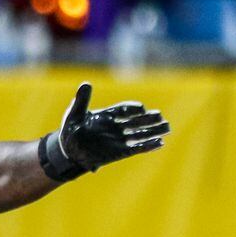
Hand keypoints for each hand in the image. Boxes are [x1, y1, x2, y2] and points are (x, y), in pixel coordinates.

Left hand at [41, 83, 169, 180]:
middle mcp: (116, 126)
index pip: (123, 110)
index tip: (140, 108)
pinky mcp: (119, 152)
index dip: (132, 108)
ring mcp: (118, 139)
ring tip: (168, 128)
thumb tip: (86, 83)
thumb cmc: (70, 131)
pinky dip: (147, 146)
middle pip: (136, 121)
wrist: (67, 151)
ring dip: (153, 132)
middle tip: (161, 117)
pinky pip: (136, 149)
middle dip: (149, 120)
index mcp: (107, 115)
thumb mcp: (73, 114)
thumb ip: (81, 101)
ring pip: (139, 134)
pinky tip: (160, 143)